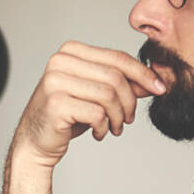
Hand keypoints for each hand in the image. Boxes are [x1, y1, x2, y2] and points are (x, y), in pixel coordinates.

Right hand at [11, 41, 166, 168]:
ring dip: (118, 117)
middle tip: (128, 118)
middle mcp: (60, 62)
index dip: (143, 73)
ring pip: (108, 96)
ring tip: (114, 127)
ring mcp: (56, 81)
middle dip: (129, 101)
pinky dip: (104, 127)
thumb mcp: (95, 95)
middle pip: (115, 77)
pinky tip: (98, 132)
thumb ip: (122, 84)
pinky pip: (97, 114)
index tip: (159, 88)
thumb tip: (154, 80)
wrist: (34, 141)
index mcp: (71, 52)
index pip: (117, 58)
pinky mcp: (56, 103)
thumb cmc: (65, 116)